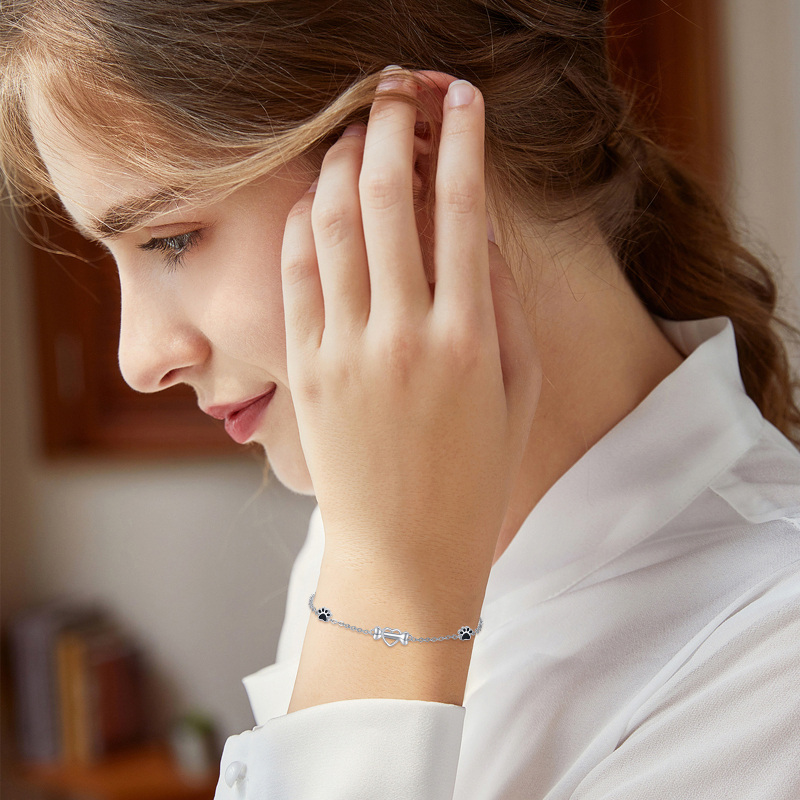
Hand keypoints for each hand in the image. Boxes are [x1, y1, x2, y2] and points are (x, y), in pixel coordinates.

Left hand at [281, 68, 540, 587]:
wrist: (404, 551)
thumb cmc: (474, 476)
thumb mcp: (518, 392)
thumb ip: (505, 303)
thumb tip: (483, 229)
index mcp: (468, 340)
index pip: (463, 210)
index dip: (464, 141)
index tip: (464, 99)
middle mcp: (402, 335)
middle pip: (386, 198)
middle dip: (392, 125)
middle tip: (398, 90)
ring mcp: (344, 351)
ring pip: (331, 224)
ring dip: (340, 161)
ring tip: (354, 131)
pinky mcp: (304, 370)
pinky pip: (296, 274)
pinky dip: (304, 222)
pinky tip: (317, 197)